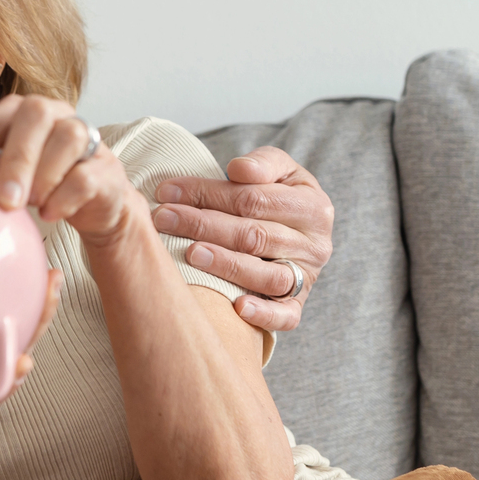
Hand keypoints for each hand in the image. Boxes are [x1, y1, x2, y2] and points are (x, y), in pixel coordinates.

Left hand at [0, 96, 139, 244]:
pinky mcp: (105, 168)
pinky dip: (69, 194)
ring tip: (30, 205)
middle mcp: (51, 115)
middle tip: (3, 199)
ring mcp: (83, 138)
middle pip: (35, 117)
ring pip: (69, 137)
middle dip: (15, 159)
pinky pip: (90, 173)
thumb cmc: (30, 173)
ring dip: (46, 173)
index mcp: (16, 112)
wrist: (86, 199)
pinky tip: (51, 213)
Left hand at [149, 147, 333, 332]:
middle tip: (164, 219)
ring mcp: (307, 278)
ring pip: (266, 275)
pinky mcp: (298, 305)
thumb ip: (263, 163)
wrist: (299, 231)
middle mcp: (315, 245)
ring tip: (189, 253)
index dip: (208, 193)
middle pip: (254, 236)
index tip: (168, 191)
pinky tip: (238, 307)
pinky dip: (264, 314)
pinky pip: (286, 316)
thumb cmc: (278, 196)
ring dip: (225, 265)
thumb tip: (239, 169)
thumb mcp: (280, 170)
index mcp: (313, 207)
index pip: (254, 199)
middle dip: (204, 225)